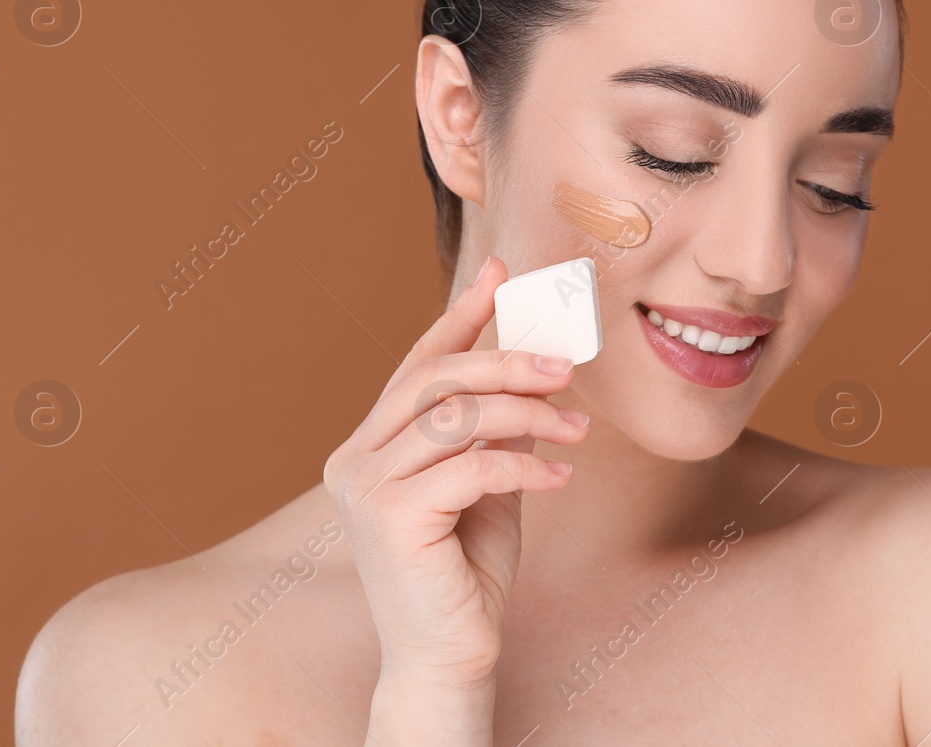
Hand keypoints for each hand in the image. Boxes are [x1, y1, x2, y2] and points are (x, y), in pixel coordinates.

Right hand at [324, 256, 589, 691]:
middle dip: (506, 361)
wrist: (450, 655)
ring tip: (576, 430)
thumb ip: (495, 427)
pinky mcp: (389, 518)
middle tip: (565, 365)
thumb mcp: (487, 482)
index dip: (460, 316)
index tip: (501, 275)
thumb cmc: (465, 570)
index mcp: (370, 445)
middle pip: (434, 380)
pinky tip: (558, 478)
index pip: (417, 365)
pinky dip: (523, 466)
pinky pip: (469, 467)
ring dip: (527, 414)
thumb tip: (533, 362)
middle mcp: (354, 459)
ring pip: (455, 418)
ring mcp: (364, 488)